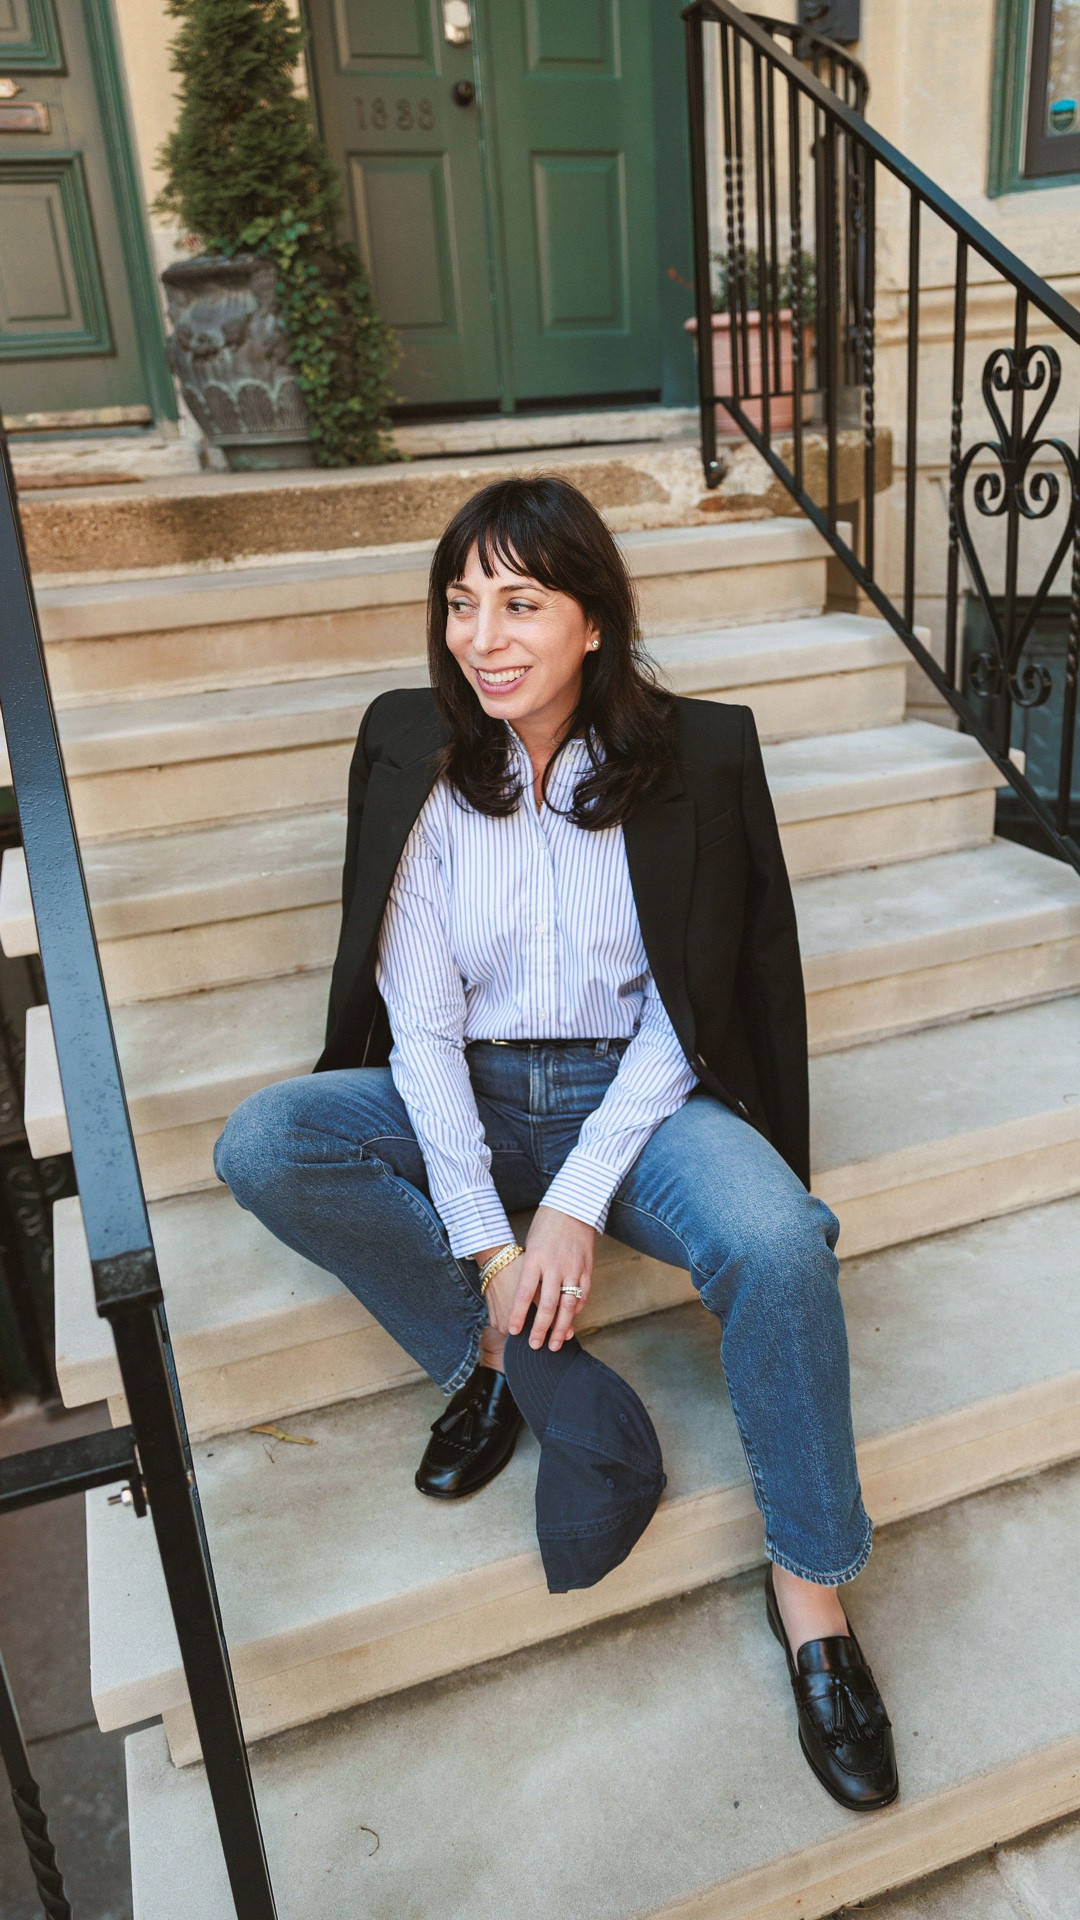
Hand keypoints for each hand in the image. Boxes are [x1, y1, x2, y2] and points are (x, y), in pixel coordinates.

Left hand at [506, 1207, 594, 1351]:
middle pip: (546, 1305)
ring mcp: (573, 1269)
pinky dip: (576, 1311)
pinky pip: (582, 1296)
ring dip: (560, 1328)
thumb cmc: (545, 1226)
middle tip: (534, 1346)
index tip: (513, 1331)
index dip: (518, 1315)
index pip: (524, 1293)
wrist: (572, 1206)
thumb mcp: (530, 1247)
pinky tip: (570, 1322)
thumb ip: (530, 1273)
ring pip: (567, 1306)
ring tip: (554, 1344)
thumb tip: (526, 1300)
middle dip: (540, 1329)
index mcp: (535, 1259)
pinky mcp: (587, 1269)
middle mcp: (554, 1267)